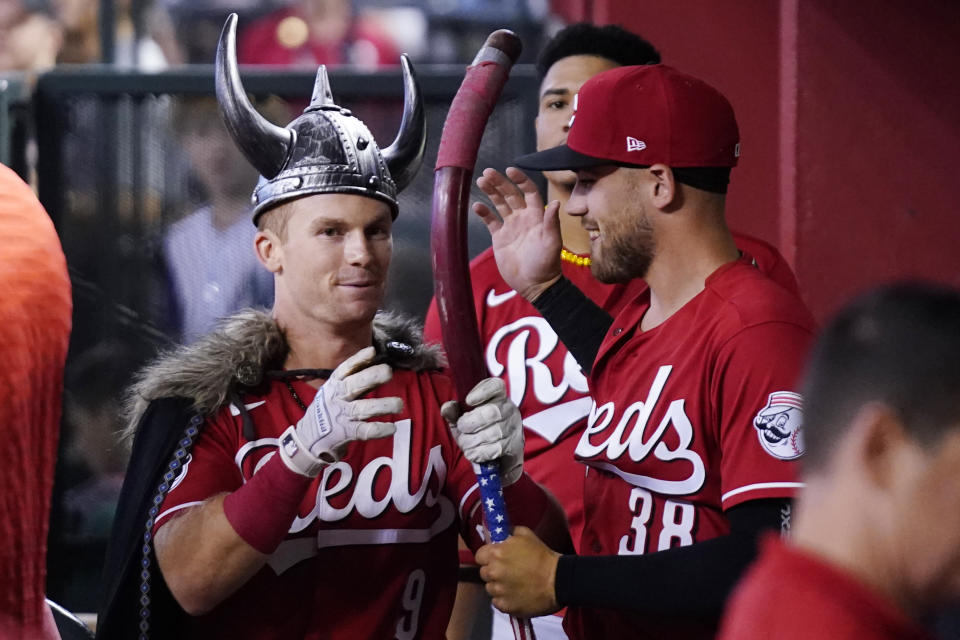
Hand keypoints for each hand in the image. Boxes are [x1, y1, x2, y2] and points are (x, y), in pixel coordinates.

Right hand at [278, 346, 401, 476]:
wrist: (308, 439)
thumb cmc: (328, 410)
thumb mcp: (334, 391)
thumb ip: (353, 379)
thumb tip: (376, 361)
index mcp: (333, 385)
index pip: (345, 369)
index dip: (358, 360)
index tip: (372, 352)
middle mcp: (336, 398)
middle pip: (353, 385)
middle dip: (371, 377)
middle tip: (388, 372)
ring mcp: (341, 416)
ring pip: (362, 409)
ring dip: (382, 406)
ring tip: (399, 404)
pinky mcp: (345, 434)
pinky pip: (364, 431)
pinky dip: (379, 430)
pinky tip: (392, 428)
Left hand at [442, 377, 522, 485]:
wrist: (498, 457)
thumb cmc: (478, 432)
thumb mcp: (463, 421)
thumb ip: (454, 413)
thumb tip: (446, 408)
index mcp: (497, 396)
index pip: (495, 386)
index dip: (482, 391)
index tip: (468, 401)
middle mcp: (509, 408)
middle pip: (492, 412)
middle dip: (471, 423)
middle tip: (461, 428)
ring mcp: (514, 427)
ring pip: (493, 433)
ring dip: (472, 441)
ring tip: (465, 444)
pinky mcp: (516, 444)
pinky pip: (496, 449)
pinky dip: (480, 453)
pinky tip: (473, 453)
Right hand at [474, 167, 562, 301]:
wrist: (534, 284)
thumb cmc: (547, 264)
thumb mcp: (552, 243)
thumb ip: (551, 223)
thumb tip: (555, 202)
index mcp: (536, 216)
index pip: (529, 192)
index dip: (520, 180)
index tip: (510, 170)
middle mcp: (523, 218)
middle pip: (511, 194)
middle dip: (500, 182)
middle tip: (487, 172)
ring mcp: (511, 227)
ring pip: (500, 204)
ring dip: (491, 192)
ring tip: (481, 181)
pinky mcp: (500, 237)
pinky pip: (490, 221)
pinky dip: (484, 212)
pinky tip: (477, 205)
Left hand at [475, 526, 560, 616]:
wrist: (558, 580)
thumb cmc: (542, 555)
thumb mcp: (526, 534)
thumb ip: (508, 532)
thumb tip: (498, 533)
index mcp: (496, 553)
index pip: (479, 556)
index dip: (487, 557)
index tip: (496, 559)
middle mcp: (493, 572)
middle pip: (484, 573)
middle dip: (493, 571)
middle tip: (507, 572)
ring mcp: (498, 591)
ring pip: (490, 588)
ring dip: (498, 586)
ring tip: (514, 585)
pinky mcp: (505, 606)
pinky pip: (497, 602)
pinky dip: (504, 599)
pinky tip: (516, 595)